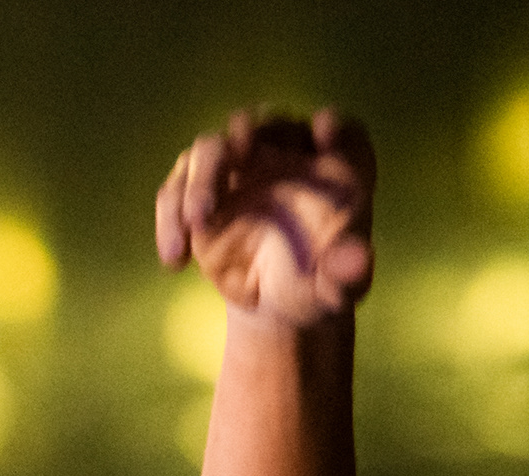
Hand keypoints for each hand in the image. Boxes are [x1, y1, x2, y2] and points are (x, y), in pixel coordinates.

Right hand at [155, 107, 375, 327]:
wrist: (283, 299)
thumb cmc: (321, 281)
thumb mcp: (341, 284)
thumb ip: (349, 271)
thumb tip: (357, 263)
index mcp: (335, 162)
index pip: (342, 131)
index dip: (336, 131)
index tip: (327, 131)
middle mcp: (285, 151)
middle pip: (264, 122)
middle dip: (249, 132)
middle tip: (239, 150)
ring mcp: (237, 167)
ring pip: (209, 149)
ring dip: (200, 180)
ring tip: (198, 223)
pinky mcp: (199, 192)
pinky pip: (175, 192)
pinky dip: (171, 220)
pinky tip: (176, 260)